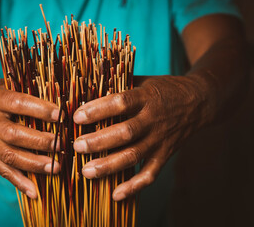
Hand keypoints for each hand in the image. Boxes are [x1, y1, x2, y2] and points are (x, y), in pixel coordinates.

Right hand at [0, 79, 60, 198]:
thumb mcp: (2, 85)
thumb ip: (25, 91)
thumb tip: (57, 97)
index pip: (18, 104)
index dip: (39, 110)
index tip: (60, 116)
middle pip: (13, 135)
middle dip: (39, 142)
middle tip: (61, 145)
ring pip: (9, 156)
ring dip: (33, 164)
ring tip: (55, 168)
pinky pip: (2, 170)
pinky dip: (19, 182)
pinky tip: (35, 192)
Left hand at [73, 75, 207, 200]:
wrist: (198, 102)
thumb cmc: (163, 90)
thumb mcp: (144, 81)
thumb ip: (119, 85)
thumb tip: (87, 87)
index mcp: (146, 97)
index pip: (121, 103)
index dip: (99, 110)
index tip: (77, 116)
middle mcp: (153, 120)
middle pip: (125, 133)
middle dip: (99, 141)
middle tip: (77, 146)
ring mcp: (160, 140)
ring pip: (134, 155)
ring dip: (109, 165)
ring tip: (86, 171)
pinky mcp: (165, 155)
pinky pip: (150, 174)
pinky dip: (134, 186)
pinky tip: (116, 195)